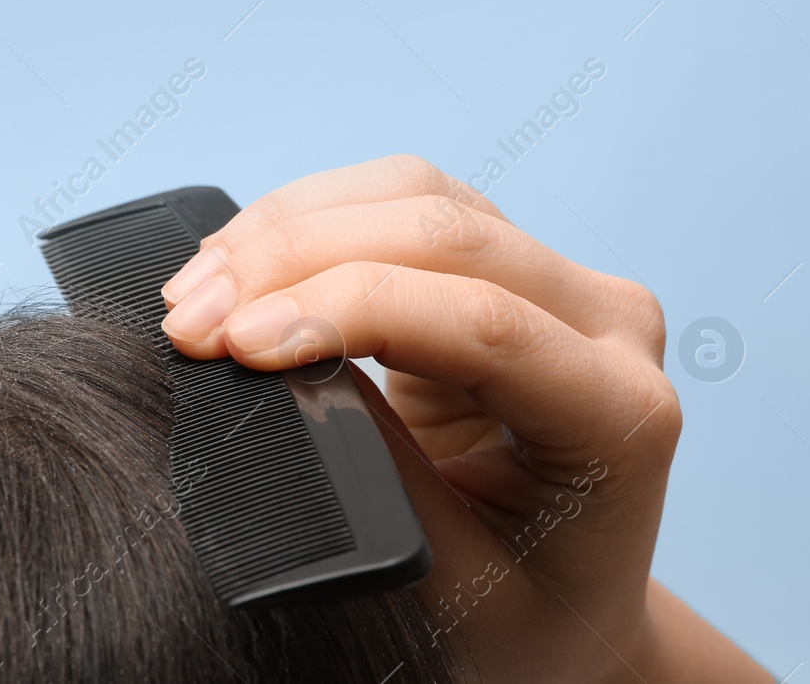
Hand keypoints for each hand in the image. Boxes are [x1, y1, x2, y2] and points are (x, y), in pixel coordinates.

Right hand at [159, 156, 768, 683]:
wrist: (567, 604)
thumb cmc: (524, 615)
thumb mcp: (454, 583)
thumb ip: (382, 473)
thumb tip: (281, 370)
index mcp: (622, 414)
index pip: (484, 322)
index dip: (346, 310)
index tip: (234, 344)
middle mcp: (608, 321)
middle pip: (444, 233)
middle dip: (294, 261)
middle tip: (188, 320)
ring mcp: (557, 278)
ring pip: (412, 195)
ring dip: (287, 228)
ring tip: (196, 290)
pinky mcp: (498, 259)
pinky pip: (396, 201)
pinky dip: (304, 221)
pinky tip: (239, 262)